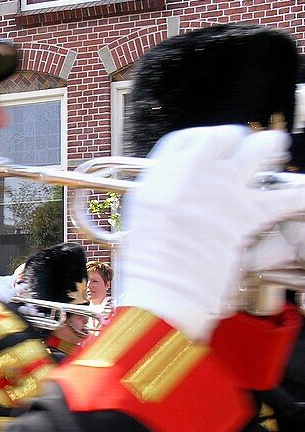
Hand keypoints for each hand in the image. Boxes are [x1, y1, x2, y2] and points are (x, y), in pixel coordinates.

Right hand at [117, 127, 300, 340]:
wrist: (162, 296)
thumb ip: (166, 194)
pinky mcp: (248, 214)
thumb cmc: (149, 268)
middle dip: (240, 143)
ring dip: (271, 150)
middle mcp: (191, 175)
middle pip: (226, 136)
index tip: (211, 149)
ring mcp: (222, 190)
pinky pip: (288, 195)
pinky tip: (298, 198)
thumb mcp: (143, 219)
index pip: (187, 138)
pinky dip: (297, 197)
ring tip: (274, 157)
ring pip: (262, 148)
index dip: (204, 140)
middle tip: (245, 156)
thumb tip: (185, 185)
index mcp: (160, 176)